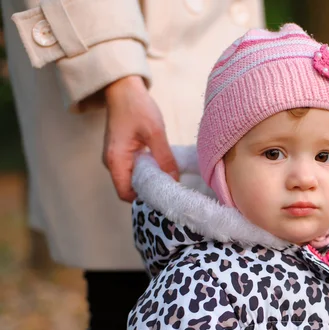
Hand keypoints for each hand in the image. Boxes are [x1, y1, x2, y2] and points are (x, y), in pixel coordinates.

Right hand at [102, 76, 178, 201]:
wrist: (123, 88)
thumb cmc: (136, 107)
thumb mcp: (155, 133)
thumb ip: (164, 158)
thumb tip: (174, 180)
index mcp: (116, 160)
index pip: (126, 193)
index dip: (144, 198)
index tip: (164, 196)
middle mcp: (112, 162)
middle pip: (129, 188)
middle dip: (149, 191)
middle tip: (171, 189)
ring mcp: (116, 158)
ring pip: (133, 179)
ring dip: (149, 180)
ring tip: (168, 177)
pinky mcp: (121, 152)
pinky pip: (134, 169)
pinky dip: (147, 171)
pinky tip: (161, 166)